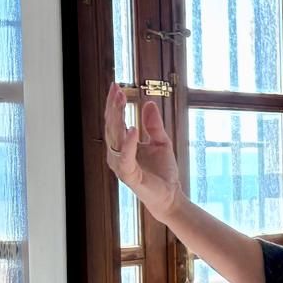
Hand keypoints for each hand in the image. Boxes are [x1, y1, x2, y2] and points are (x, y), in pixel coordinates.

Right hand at [104, 84, 182, 222]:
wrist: (170, 195)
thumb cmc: (163, 173)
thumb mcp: (161, 142)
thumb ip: (153, 124)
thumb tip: (148, 103)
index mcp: (123, 145)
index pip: (115, 120)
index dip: (115, 103)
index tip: (116, 86)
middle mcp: (118, 153)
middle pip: (111, 126)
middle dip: (113, 106)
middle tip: (116, 89)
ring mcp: (121, 164)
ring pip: (114, 137)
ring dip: (117, 118)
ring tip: (121, 101)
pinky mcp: (129, 175)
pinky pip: (126, 157)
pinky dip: (128, 143)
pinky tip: (131, 128)